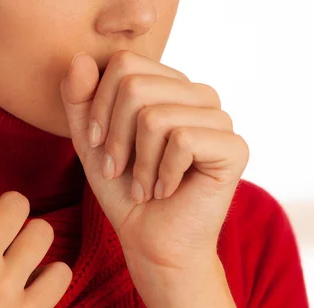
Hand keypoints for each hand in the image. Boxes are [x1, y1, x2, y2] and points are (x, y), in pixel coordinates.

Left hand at [60, 50, 247, 303]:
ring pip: (155, 116)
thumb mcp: (91, 142)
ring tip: (144, 187)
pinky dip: (163, 174)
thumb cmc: (124, 191)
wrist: (153, 242)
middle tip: (119, 172)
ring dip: (139, 163)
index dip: (100, 106)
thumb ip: (80, 101)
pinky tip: (168, 191)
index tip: (97, 145)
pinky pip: (181, 140)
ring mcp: (219, 119)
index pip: (124, 63)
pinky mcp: (234, 147)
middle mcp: (198, 95)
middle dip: (115, 137)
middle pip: (134, 86)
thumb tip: (80, 59)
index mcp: (169, 87)